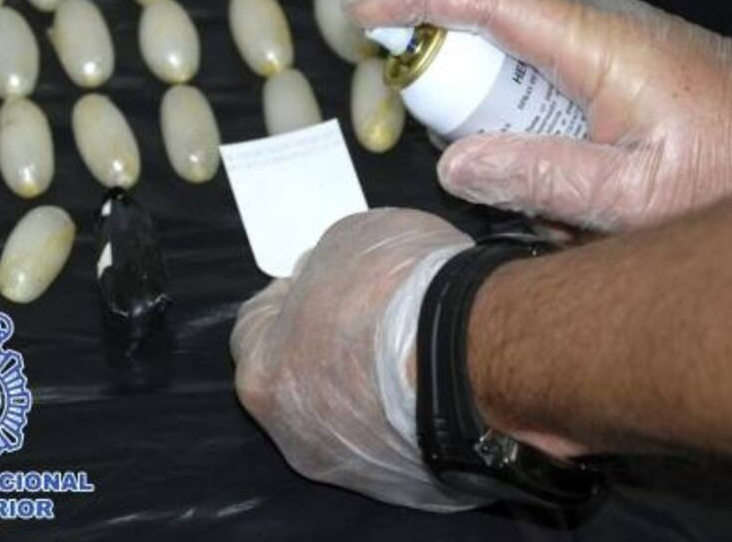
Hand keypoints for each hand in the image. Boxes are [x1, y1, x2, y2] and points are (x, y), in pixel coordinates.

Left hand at [231, 209, 483, 511]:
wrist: (476, 352)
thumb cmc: (397, 291)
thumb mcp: (348, 243)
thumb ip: (325, 269)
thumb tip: (329, 278)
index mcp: (263, 377)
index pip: (255, 330)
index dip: (288, 296)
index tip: (319, 279)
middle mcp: (296, 438)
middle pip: (302, 383)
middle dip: (329, 350)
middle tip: (371, 318)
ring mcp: (355, 471)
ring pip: (354, 422)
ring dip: (373, 391)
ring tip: (415, 354)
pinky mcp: (412, 488)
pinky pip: (403, 442)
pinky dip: (413, 417)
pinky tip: (441, 386)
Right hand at [345, 0, 731, 229]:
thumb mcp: (633, 197)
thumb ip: (541, 178)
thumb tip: (454, 164)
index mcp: (595, 43)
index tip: (357, 8)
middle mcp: (596, 27)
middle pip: (484, 24)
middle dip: (442, 72)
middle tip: (431, 132)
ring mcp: (605, 41)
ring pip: (511, 56)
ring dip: (491, 112)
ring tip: (532, 182)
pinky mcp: (614, 62)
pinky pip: (542, 76)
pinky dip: (525, 121)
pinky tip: (555, 177)